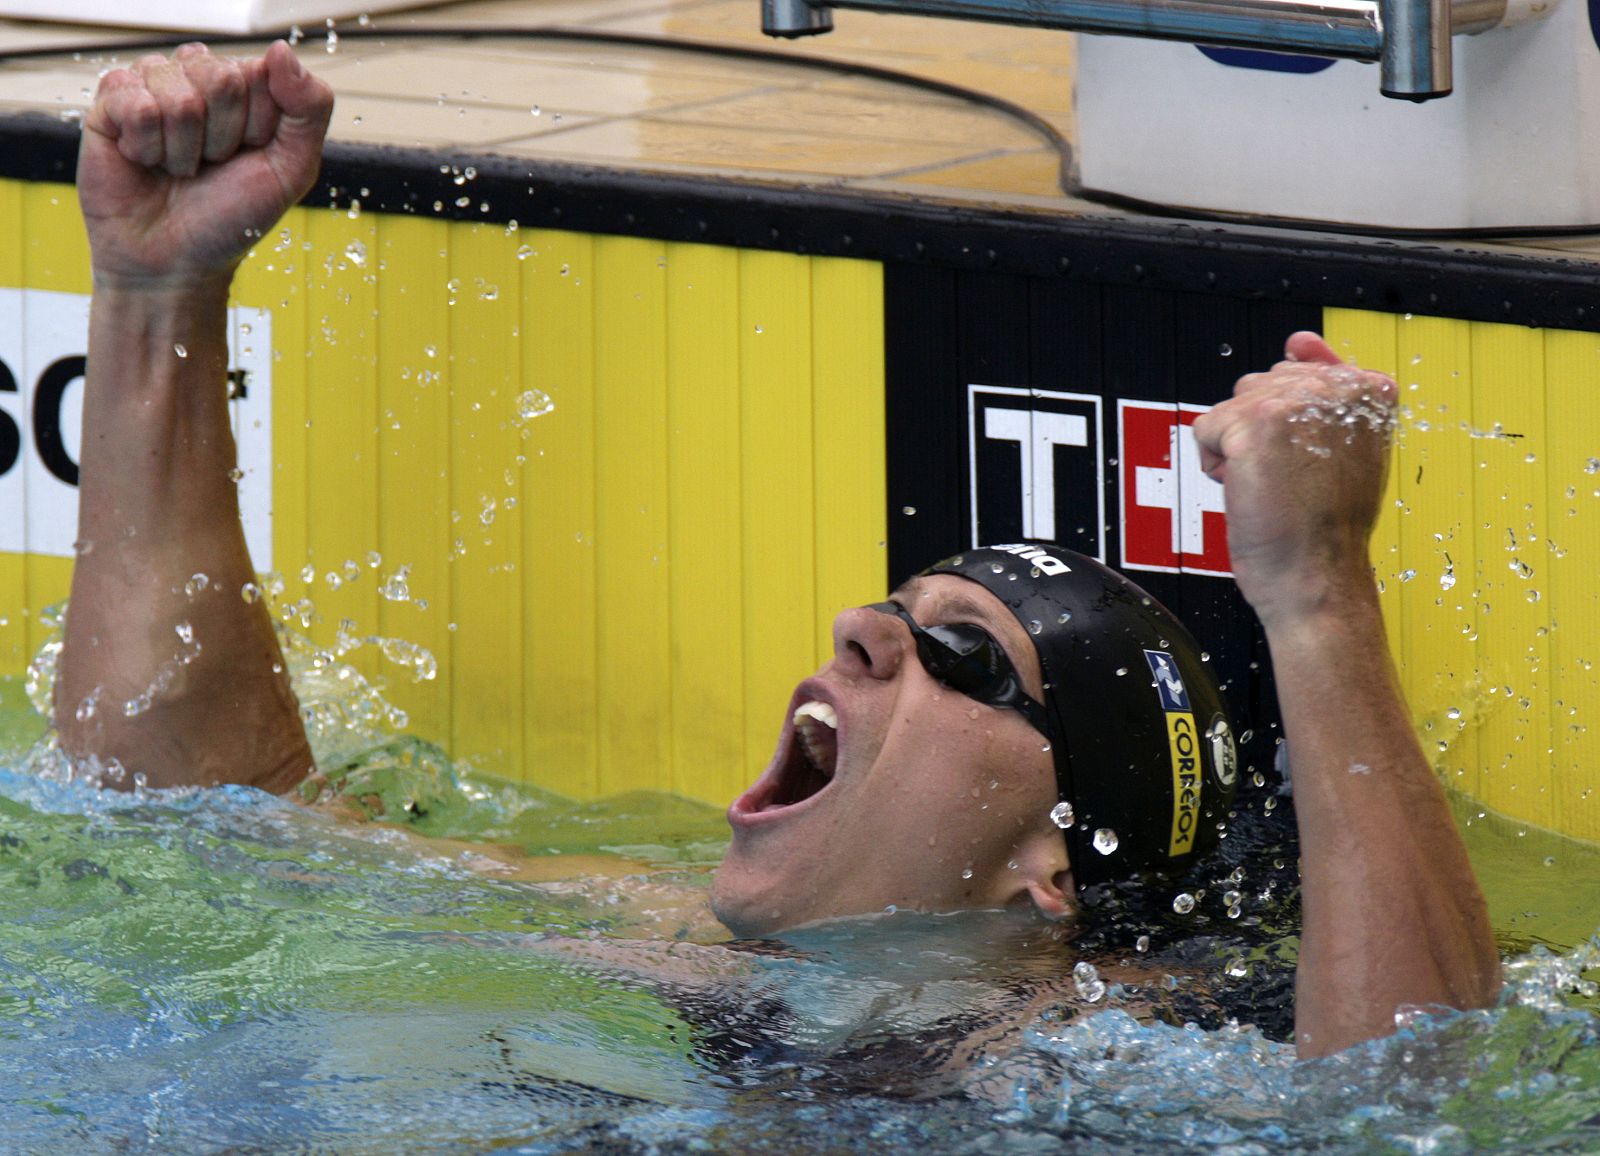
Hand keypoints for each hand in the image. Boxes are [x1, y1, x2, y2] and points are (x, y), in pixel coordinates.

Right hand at [78, 41, 333, 289]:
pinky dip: (146, 147)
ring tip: (178, 169)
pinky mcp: (109, 103)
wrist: (175, 263)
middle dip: (221, 138)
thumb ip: (309, 109)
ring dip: (183, 149)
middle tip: (211, 166)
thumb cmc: (232, 218)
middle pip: (219, 79)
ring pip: (176, 94)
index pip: (260, 74)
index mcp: (246, 89)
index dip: (259, 126)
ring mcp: (152, 87)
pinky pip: (134, 103)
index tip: (250, 156)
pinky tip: (144, 161)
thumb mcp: (292, 170)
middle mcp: (198, 79)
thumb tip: (281, 52)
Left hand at [1192, 331, 1395, 626]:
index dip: (1288, 422)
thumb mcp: (1345, 448)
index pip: (1299, 368)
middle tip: (1290, 479)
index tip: (1306, 458)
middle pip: (1260, 385)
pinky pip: (1207, 427)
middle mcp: (1337, 387)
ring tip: (1272, 483)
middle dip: (1259, 433)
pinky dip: (1215, 463)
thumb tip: (1300, 342)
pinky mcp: (1256, 424)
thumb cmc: (1327, 526)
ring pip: (1233, 405)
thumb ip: (1325, 389)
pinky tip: (1247, 489)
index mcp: (1370, 390)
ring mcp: (1296, 403)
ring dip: (1237, 447)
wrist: (1318, 576)